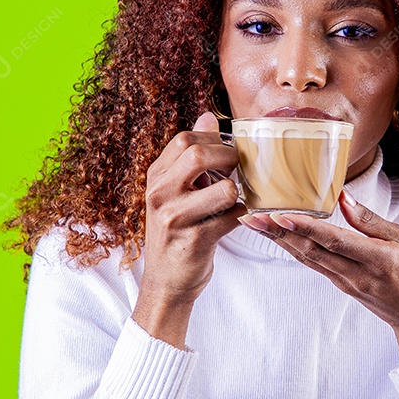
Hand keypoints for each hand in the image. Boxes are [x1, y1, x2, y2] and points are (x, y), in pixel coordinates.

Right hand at [139, 111, 244, 309]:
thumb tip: (208, 116)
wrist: (166, 282)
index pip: (184, 140)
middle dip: (229, 159)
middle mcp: (159, 194)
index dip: (214, 141)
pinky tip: (237, 219)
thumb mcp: (176, 191)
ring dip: (238, 192)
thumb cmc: (178, 231)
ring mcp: (174, 219)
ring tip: (236, 198)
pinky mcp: (194, 241)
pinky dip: (242, 216)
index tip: (227, 153)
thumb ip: (191, 156)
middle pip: (198, 155)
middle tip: (239, 171)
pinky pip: (232, 218)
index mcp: (156, 177)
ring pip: (223, 188)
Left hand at [238, 191, 398, 369]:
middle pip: (311, 251)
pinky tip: (280, 237)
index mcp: (377, 260)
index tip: (281, 216)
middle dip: (279, 233)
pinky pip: (314, 265)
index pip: (335, 241)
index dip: (306, 229)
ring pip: (307, 258)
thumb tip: (343, 198)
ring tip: (256, 223)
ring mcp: (346, 283)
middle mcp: (356, 274)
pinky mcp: (342, 286)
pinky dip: (294, 249)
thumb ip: (372, 221)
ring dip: (280, 240)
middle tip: (252, 215)